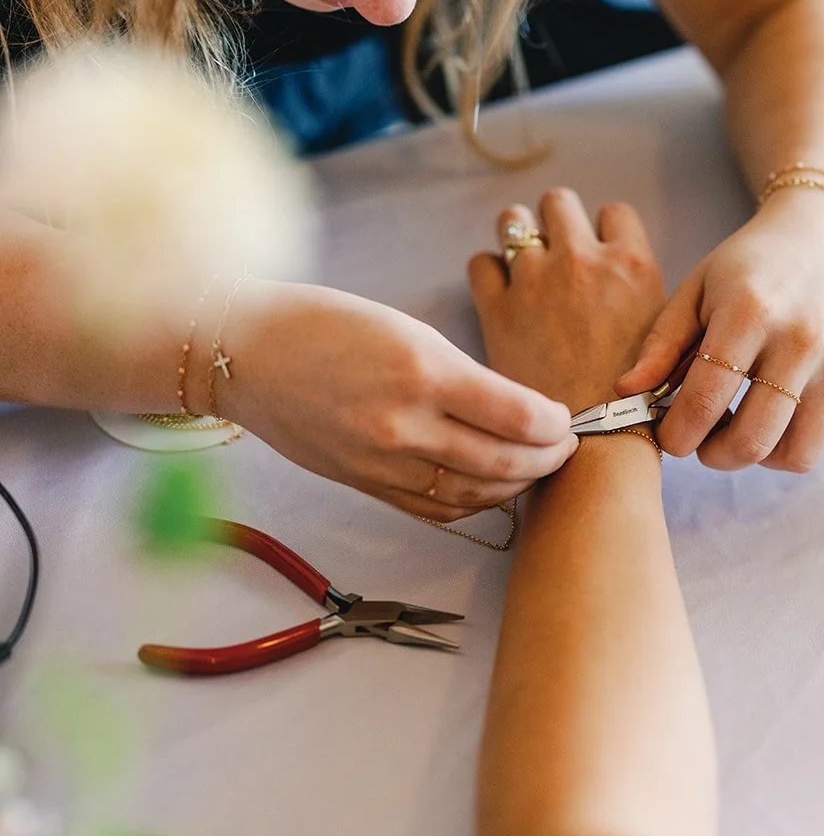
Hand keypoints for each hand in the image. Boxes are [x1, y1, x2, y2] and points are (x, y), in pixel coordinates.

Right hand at [218, 281, 576, 520]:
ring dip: (516, 486)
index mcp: (423, 372)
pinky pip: (436, 510)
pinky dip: (474, 504)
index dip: (555, 425)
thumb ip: (465, 376)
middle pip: (504, 463)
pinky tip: (491, 489)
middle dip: (547, 459)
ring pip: (475, 495)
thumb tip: (520, 410)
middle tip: (566, 447)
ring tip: (535, 468)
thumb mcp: (408, 330)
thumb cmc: (326, 325)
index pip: (518, 416)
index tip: (567, 418)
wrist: (244, 354)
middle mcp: (405, 425)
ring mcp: (383, 463)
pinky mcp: (366, 486)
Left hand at [467, 190, 666, 412]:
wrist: (597, 440)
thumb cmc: (637, 400)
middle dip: (555, 223)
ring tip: (522, 271)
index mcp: (631, 264)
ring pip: (513, 220)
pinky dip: (488, 274)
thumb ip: (636, 293)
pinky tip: (500, 297)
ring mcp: (537, 280)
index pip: (614, 212)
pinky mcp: (498, 307)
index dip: (603, 233)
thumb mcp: (660, 332)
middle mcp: (583, 260)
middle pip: (558, 202)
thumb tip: (617, 280)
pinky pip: (480, 262)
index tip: (597, 257)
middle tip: (554, 258)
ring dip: (516, 239)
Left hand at [615, 189, 823, 470]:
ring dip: (757, 457)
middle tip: (700, 440)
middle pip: (752, 441)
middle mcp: (803, 341)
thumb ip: (661, 343)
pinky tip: (772, 415)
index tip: (668, 437)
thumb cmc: (748, 266)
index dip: (678, 434)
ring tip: (738, 430)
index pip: (705, 401)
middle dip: (713, 456)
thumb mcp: (696, 289)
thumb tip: (625, 393)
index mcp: (751, 313)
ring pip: (795, 455)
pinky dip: (792, 443)